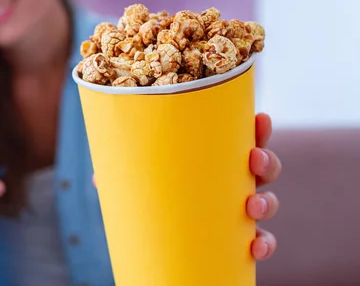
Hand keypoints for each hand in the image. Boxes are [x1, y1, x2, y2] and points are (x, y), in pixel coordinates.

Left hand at [92, 113, 282, 260]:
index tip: (261, 118)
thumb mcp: (136, 181)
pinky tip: (254, 248)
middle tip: (254, 160)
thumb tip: (99, 178)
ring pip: (266, 201)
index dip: (257, 128)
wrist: (156, 239)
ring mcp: (237, 209)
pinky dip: (263, 244)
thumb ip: (123, 175)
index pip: (240, 138)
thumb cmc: (150, 195)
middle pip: (263, 166)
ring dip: (266, 202)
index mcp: (212, 159)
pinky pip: (260, 240)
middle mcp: (231, 181)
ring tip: (251, 206)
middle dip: (266, 161)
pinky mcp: (237, 238)